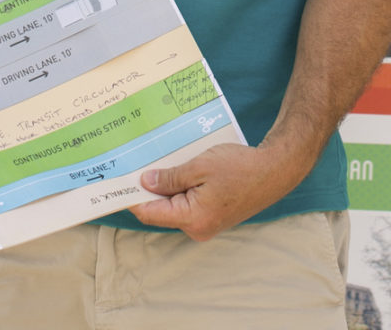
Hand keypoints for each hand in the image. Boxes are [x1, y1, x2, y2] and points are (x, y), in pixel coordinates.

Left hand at [129, 141, 305, 240]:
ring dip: (168, 187)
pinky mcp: (214, 216)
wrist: (275, 170)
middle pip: (161, 210)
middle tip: (137, 165)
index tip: (116, 183)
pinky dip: (183, 189)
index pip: (150, 212)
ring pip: (175, 206)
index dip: (131, 197)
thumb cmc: (240, 167)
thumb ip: (170, 177)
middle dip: (150, 189)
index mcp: (192, 218)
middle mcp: (198, 228)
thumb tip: (145, 183)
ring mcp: (207, 224)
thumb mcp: (200, 166)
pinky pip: (190, 204)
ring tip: (161, 163)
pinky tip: (182, 170)